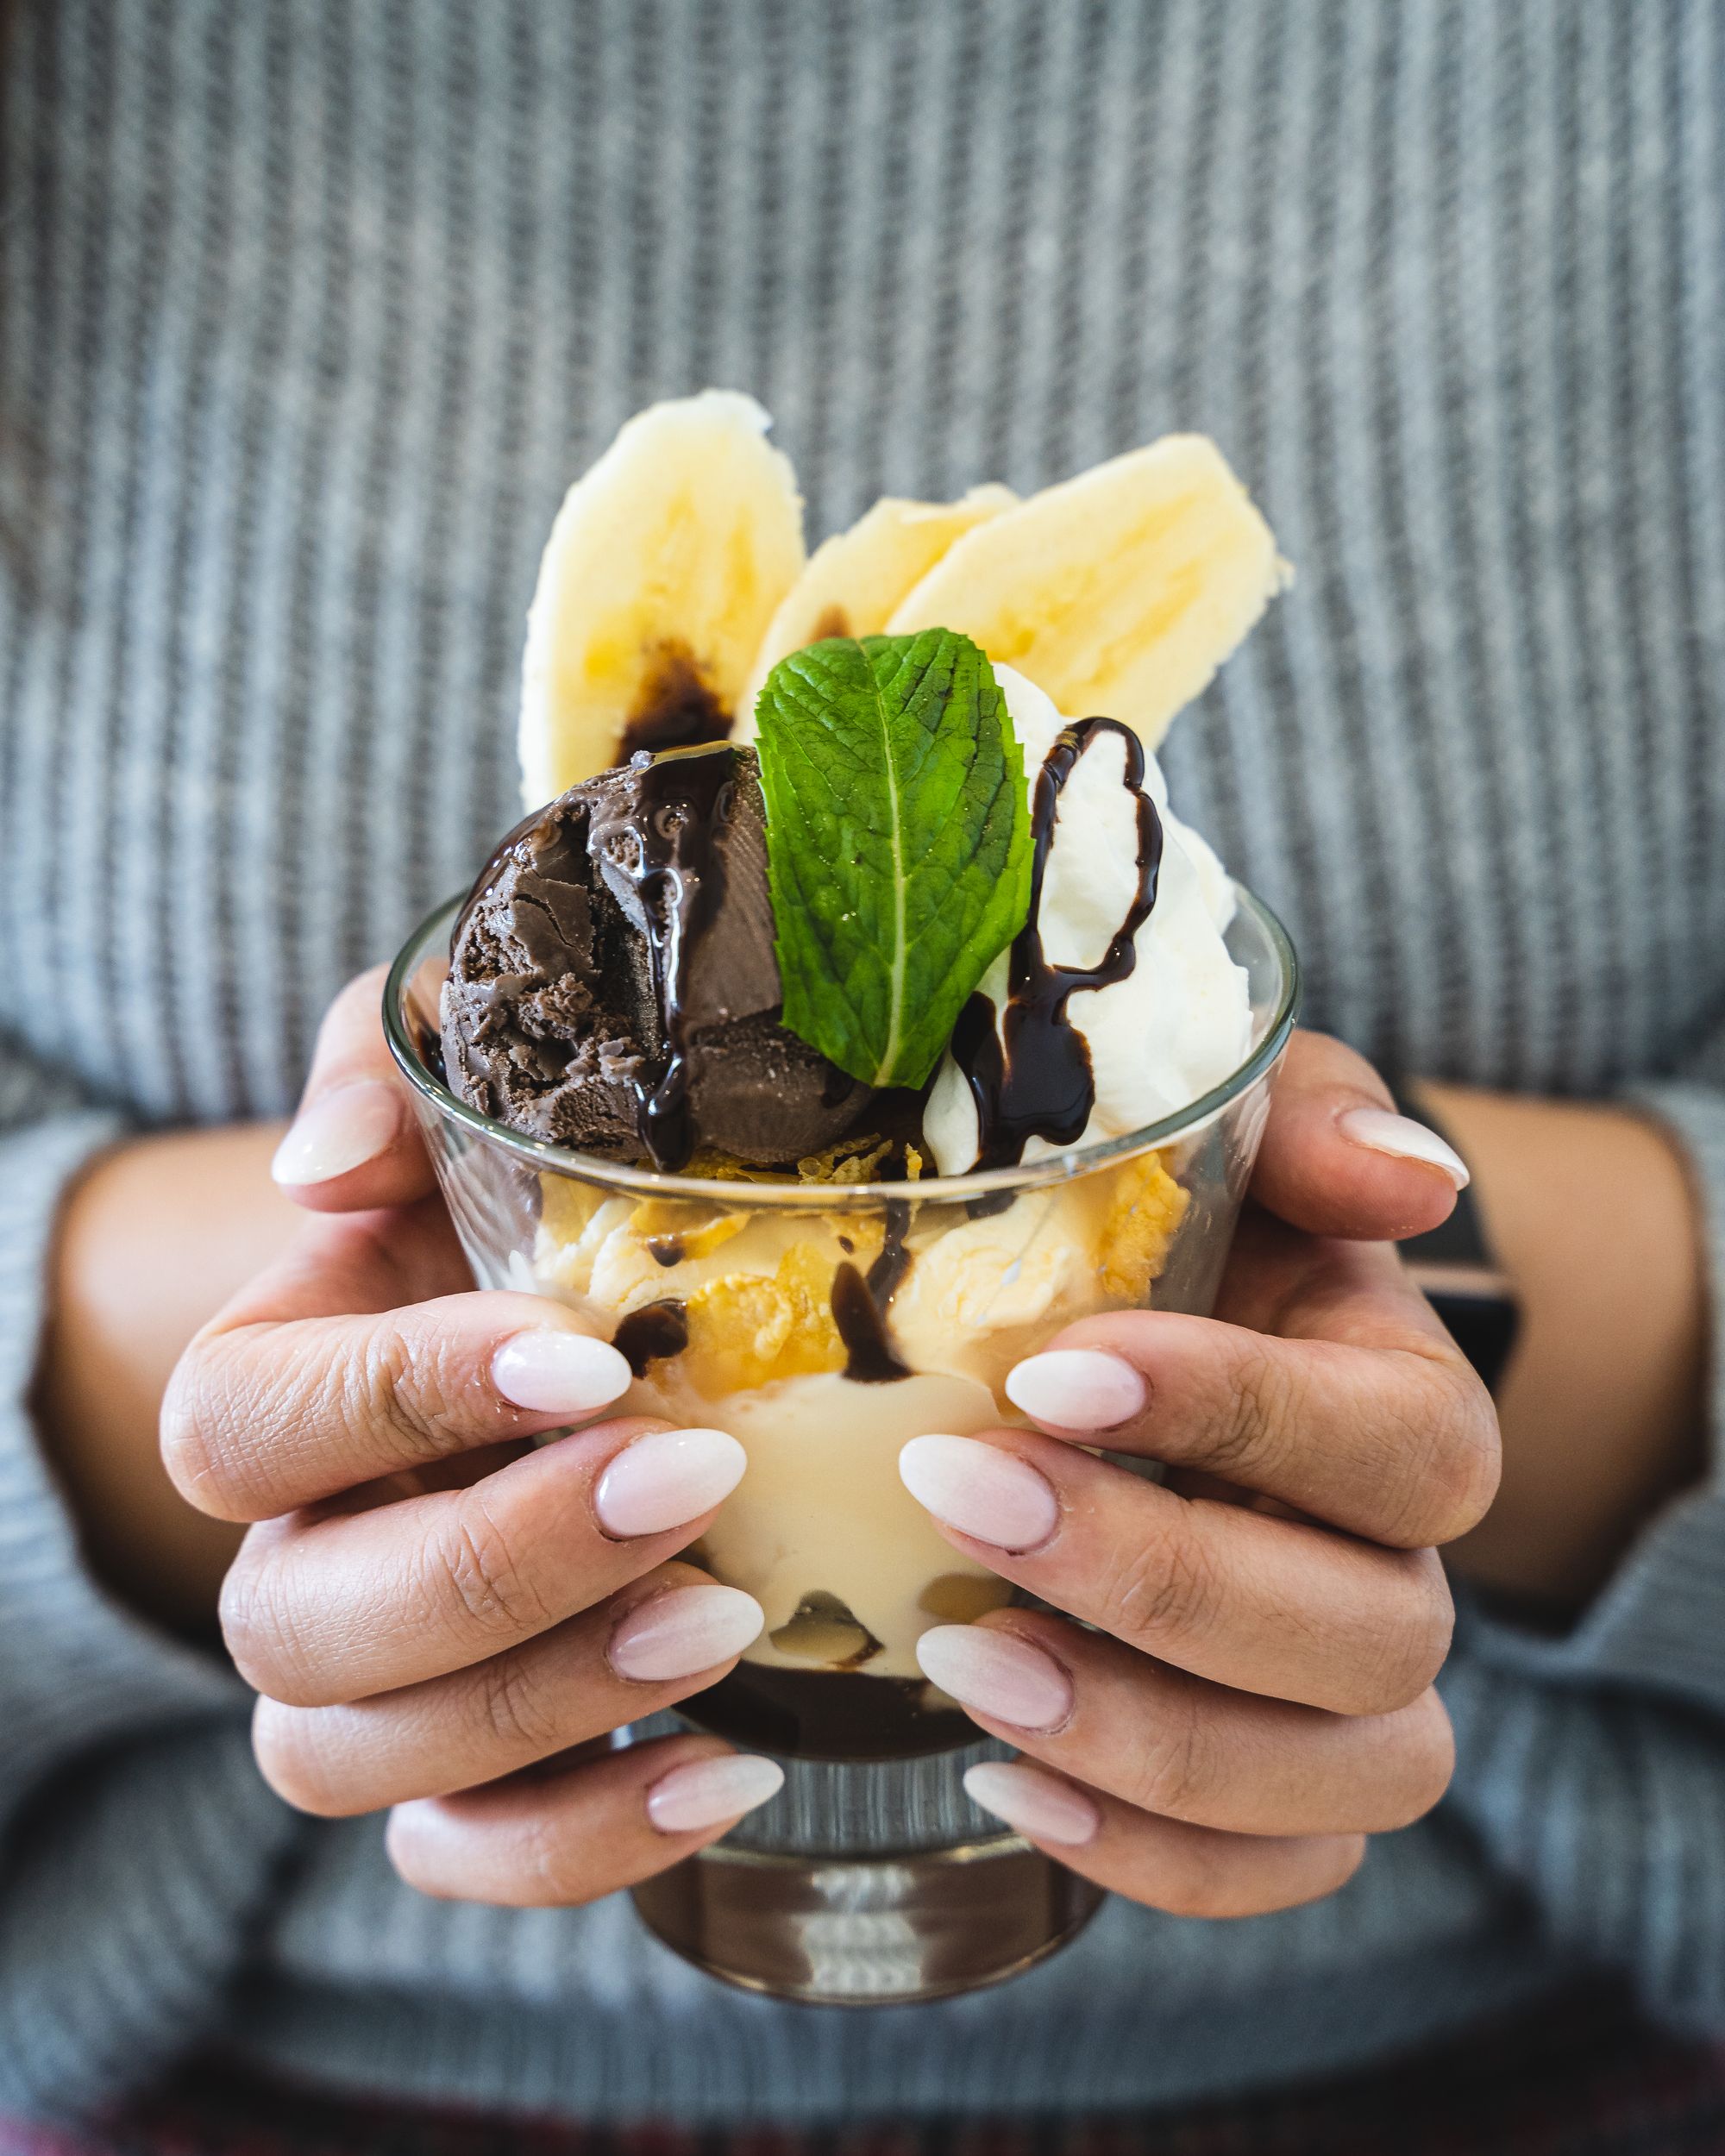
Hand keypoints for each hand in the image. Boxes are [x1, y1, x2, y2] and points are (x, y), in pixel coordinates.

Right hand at [163, 970, 785, 1905]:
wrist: (619, 1311)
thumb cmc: (538, 1185)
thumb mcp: (472, 1075)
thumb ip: (390, 1067)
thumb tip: (324, 1173)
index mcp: (273, 1385)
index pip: (246, 1423)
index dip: (398, 1402)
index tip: (590, 1358)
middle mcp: (290, 1548)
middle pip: (294, 1620)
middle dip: (495, 1564)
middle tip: (692, 1479)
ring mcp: (364, 1681)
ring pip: (358, 1758)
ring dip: (543, 1704)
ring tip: (726, 1617)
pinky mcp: (462, 1774)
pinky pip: (461, 1856)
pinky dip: (582, 1842)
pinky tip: (732, 1768)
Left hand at [898, 1030, 1498, 1919]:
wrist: (1134, 1327)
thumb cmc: (1183, 1223)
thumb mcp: (1234, 1130)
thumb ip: (1312, 1123)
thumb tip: (1408, 1175)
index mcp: (1404, 1399)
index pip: (1394, 1442)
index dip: (1236, 1418)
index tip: (1048, 1374)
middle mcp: (1403, 1561)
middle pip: (1371, 1631)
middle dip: (1159, 1579)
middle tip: (959, 1497)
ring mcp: (1350, 1693)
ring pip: (1346, 1775)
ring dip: (1154, 1739)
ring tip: (962, 1655)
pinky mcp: (1281, 1787)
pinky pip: (1281, 1870)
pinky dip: (1157, 1856)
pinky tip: (1003, 1778)